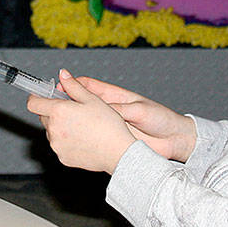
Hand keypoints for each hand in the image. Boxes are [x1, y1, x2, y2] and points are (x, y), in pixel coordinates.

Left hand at [27, 69, 136, 173]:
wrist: (119, 153)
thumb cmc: (108, 126)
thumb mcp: (91, 99)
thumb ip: (73, 85)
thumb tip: (62, 74)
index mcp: (58, 112)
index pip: (33, 103)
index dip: (36, 97)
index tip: (43, 96)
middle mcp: (54, 129)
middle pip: (43, 117)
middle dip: (53, 112)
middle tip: (72, 111)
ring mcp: (57, 145)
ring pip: (52, 132)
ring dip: (60, 127)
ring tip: (81, 126)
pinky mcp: (63, 157)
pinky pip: (59, 145)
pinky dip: (66, 141)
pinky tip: (82, 139)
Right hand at [70, 74, 196, 162]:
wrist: (174, 140)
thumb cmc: (161, 119)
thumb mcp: (139, 110)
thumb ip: (119, 108)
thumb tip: (99, 106)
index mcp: (115, 97)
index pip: (88, 86)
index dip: (72, 84)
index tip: (60, 86)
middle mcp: (109, 110)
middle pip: (81, 105)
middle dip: (66, 104)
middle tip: (53, 107)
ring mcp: (108, 126)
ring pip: (83, 123)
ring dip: (71, 123)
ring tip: (58, 124)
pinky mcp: (110, 140)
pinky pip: (92, 138)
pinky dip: (81, 139)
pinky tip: (73, 141)